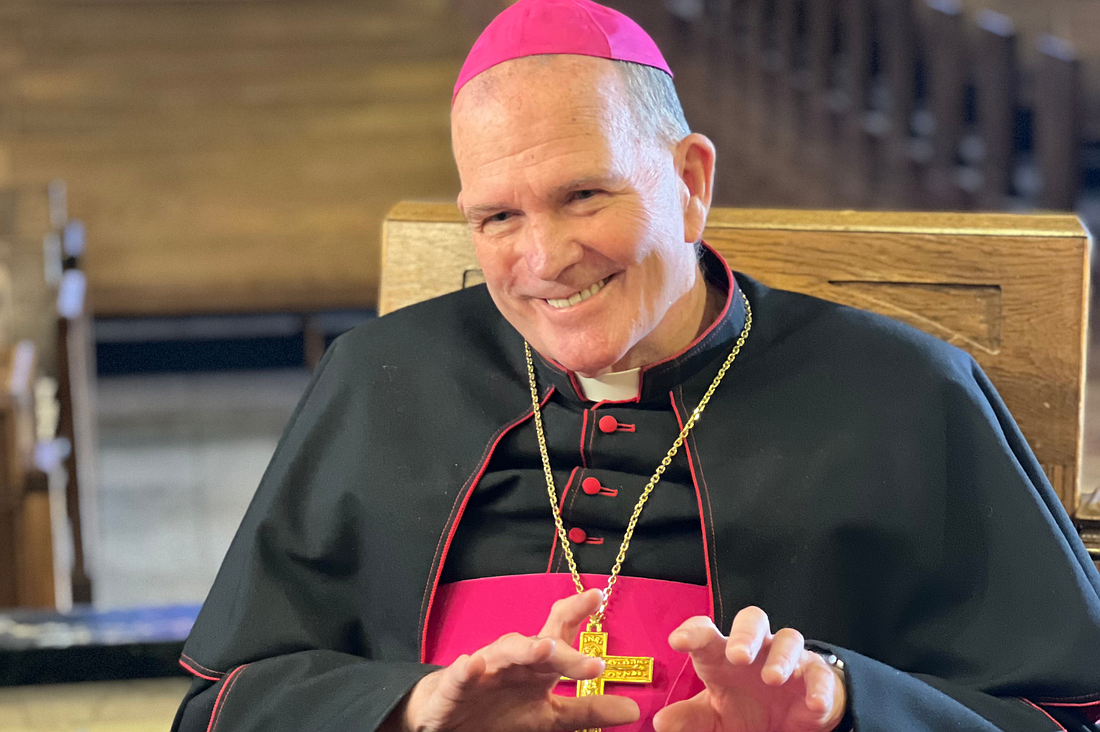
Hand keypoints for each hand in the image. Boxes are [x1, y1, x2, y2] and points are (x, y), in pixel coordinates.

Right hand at [399, 589, 639, 731]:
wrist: (450, 719)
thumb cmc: (502, 711)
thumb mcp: (550, 716)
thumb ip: (588, 709)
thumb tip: (634, 710)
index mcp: (538, 665)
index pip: (560, 632)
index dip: (578, 612)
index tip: (598, 595)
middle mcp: (514, 660)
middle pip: (539, 643)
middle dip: (562, 645)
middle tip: (590, 660)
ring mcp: (485, 669)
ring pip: (505, 652)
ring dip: (524, 649)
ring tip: (544, 649)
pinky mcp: (456, 686)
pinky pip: (460, 675)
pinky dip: (466, 668)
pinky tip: (473, 664)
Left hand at [653, 607, 845, 731]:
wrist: (788, 721)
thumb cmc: (744, 708)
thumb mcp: (715, 717)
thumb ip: (691, 718)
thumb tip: (662, 721)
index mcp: (723, 654)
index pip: (705, 632)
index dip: (692, 632)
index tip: (677, 642)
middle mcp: (756, 648)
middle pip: (752, 620)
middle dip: (744, 634)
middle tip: (736, 655)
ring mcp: (788, 659)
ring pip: (788, 638)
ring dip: (781, 657)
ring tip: (772, 679)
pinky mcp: (815, 675)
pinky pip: (819, 673)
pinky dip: (819, 686)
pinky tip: (813, 702)